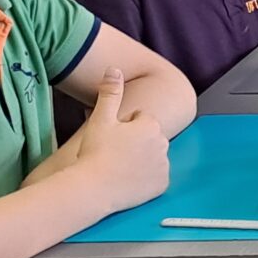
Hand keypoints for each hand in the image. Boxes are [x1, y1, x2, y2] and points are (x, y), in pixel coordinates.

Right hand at [73, 69, 169, 211]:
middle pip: (149, 137)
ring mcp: (164, 166)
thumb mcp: (101, 119)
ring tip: (119, 167)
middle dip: (136, 142)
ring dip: (141, 159)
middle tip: (113, 153)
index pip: (140, 119)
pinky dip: (145, 179)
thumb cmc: (95, 152)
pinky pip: (155, 178)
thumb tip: (114, 68)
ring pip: (153, 157)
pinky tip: (128, 180)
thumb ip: (110, 92)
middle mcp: (163, 144)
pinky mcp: (162, 185)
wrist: (93, 188)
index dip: (123, 128)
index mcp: (151, 125)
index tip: (111, 139)